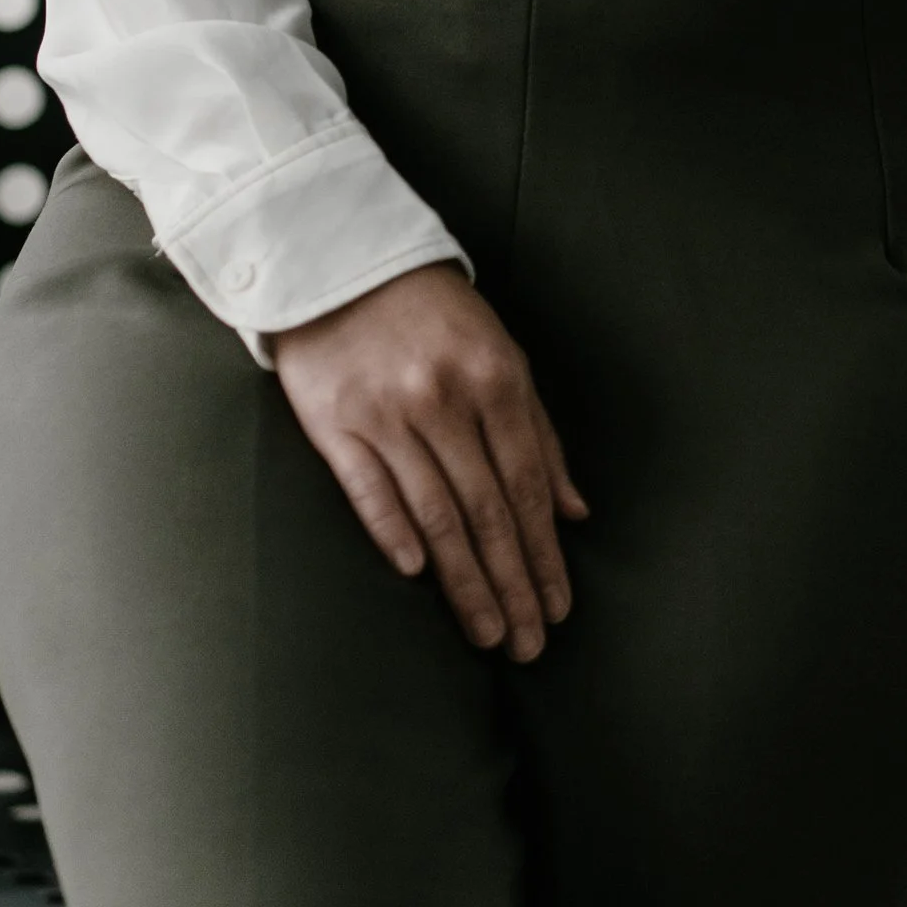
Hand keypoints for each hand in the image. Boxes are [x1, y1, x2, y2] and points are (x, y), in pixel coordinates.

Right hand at [270, 264, 587, 659]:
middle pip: (487, 510)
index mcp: (495, 381)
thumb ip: (538, 432)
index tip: (558, 607)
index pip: (528, 486)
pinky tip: (417, 574)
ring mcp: (387, 413)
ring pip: (435, 513)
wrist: (340, 263)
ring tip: (488, 632)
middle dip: (513, 583)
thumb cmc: (433, 315)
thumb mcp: (501, 354)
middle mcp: (444, 400)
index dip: (545, 553)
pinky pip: (368, 488)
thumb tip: (572, 510)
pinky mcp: (334, 421)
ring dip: (465, 580)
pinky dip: (394, 531)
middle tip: (529, 643)